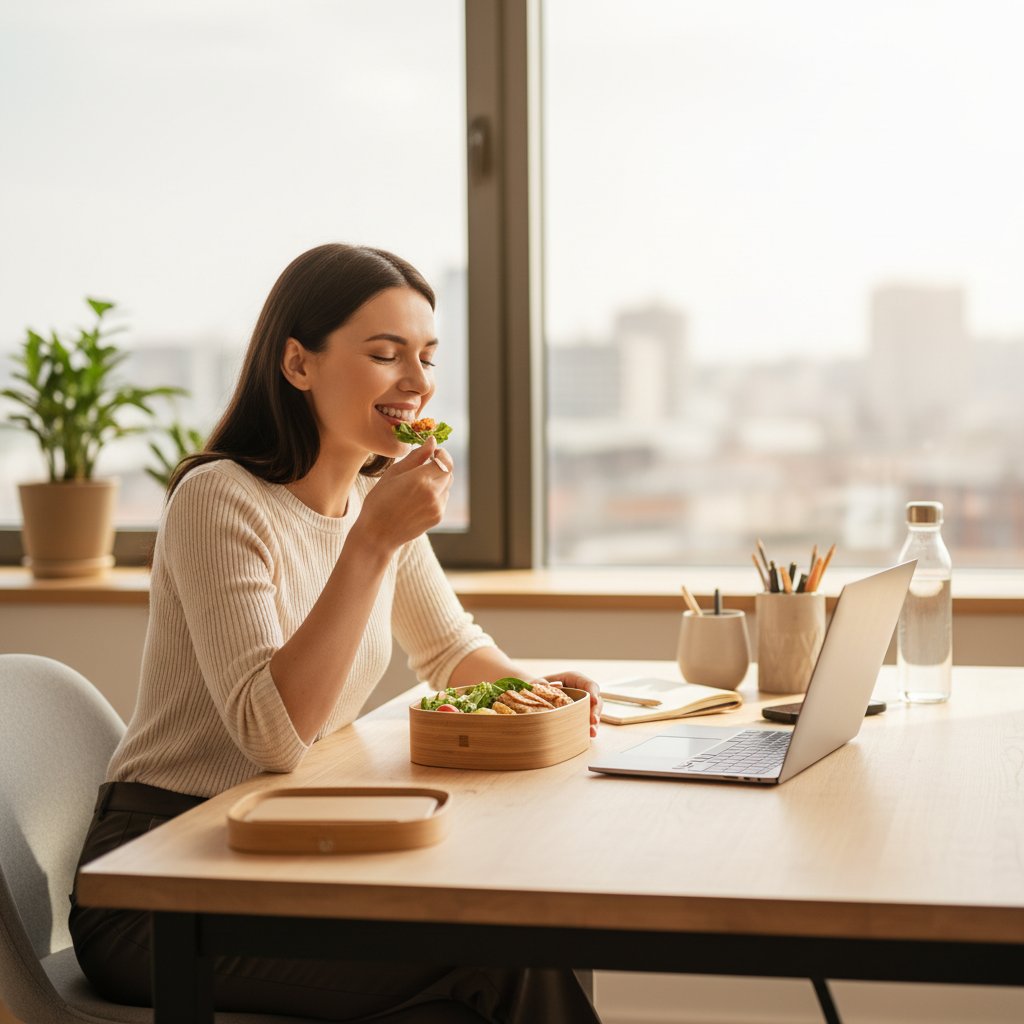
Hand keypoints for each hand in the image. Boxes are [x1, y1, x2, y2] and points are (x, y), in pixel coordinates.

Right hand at [356, 437, 453, 553]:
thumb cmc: (379, 501)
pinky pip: (443, 499)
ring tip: (416, 486)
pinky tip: (416, 498)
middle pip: (448, 472)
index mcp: (421, 479)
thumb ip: (416, 456)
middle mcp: (433, 494)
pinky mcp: (438, 517)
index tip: (432, 453)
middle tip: (423, 467)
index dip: (442, 454)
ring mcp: (437, 507)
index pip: (446, 461)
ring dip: (438, 480)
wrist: (378, 534)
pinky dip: (435, 494)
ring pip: (447, 486)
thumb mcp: (393, 473)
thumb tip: (432, 442)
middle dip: (439, 466)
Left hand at [533, 671, 601, 736]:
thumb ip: (544, 683)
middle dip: (595, 711)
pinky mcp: (580, 715)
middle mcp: (582, 691)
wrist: (533, 697)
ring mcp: (583, 704)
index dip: (593, 692)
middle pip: (595, 701)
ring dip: (593, 723)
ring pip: (594, 713)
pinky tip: (588, 736)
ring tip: (592, 733)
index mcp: (575, 679)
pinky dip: (588, 730)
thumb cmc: (537, 688)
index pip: (589, 684)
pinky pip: (587, 722)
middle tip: (593, 721)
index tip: (594, 700)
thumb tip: (557, 686)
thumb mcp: (537, 683)